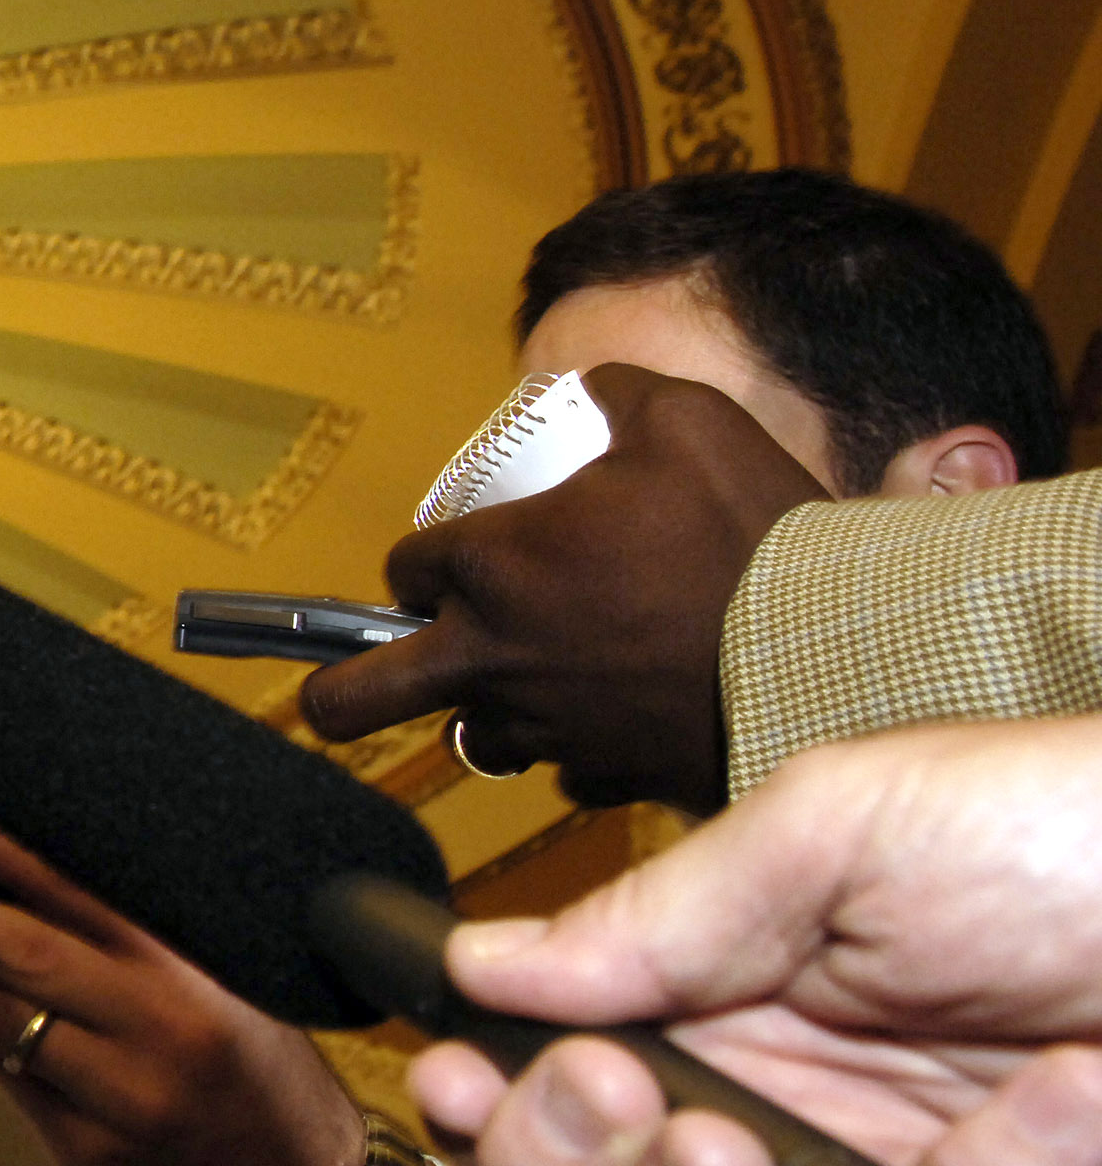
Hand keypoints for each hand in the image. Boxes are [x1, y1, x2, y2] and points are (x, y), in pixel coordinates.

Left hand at [0, 784, 365, 1165]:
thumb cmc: (259, 1081)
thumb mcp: (226, 989)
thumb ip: (141, 941)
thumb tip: (21, 876)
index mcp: (192, 966)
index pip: (78, 885)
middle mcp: (160, 1022)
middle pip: (23, 950)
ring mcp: (124, 1092)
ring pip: (1, 1019)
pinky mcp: (94, 1154)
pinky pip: (8, 1079)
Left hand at [297, 362, 822, 812]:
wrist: (831, 648)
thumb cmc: (750, 530)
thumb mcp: (683, 419)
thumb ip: (617, 392)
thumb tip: (591, 387)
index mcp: (493, 564)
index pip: (402, 568)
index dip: (422, 561)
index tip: (454, 559)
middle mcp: (495, 655)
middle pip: (356, 697)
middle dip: (334, 689)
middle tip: (339, 683)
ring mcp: (544, 728)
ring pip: (469, 736)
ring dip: (484, 711)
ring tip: (526, 686)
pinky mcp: (604, 777)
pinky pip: (564, 773)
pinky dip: (577, 751)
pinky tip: (614, 719)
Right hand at [406, 720, 1101, 1165]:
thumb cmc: (1075, 829)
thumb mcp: (843, 825)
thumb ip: (661, 909)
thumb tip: (483, 961)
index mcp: (731, 998)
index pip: (567, 1075)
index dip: (493, 1092)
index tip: (459, 1077)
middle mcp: (789, 1111)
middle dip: (566, 1165)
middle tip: (615, 1105)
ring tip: (734, 1161)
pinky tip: (1016, 1145)